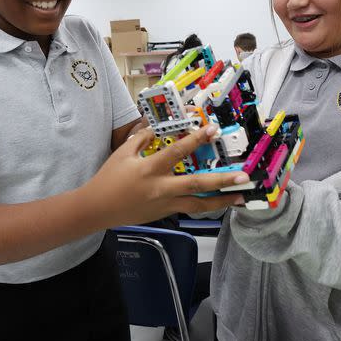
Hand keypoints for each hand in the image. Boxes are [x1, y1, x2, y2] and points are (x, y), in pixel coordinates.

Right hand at [84, 124, 248, 225]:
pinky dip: (205, 206)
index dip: (196, 140)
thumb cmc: (108, 178)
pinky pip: (189, 209)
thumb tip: (158, 127)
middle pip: (196, 185)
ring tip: (241, 198)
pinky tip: (219, 202)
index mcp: (150, 169)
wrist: (97, 209)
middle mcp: (161, 188)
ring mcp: (165, 204)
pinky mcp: (165, 214)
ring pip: (198, 205)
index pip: (177, 152)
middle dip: (221, 181)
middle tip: (243, 177)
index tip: (212, 130)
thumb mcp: (123, 153)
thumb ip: (142, 138)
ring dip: (221, 201)